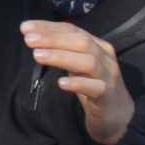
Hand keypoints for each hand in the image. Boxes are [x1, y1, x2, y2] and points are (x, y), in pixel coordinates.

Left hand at [20, 20, 134, 144]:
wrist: (118, 117)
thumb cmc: (93, 88)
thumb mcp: (79, 66)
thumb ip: (64, 52)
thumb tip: (36, 39)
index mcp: (98, 46)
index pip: (72, 30)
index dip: (49, 27)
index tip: (26, 27)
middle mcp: (105, 57)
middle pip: (80, 41)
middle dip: (53, 38)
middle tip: (29, 40)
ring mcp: (108, 76)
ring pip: (88, 62)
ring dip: (61, 57)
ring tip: (37, 56)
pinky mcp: (107, 96)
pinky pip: (94, 88)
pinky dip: (78, 83)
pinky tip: (61, 83)